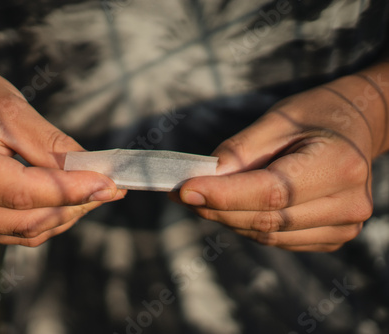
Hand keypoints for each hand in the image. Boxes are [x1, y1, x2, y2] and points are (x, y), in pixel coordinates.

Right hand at [0, 54, 124, 245]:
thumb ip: (53, 147)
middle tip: (109, 187)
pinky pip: (14, 231)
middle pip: (27, 220)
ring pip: (25, 231)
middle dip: (76, 205)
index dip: (73, 191)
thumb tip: (95, 175)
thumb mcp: (11, 109)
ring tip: (93, 191)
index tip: (111, 184)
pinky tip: (68, 200)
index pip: (24, 194)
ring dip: (65, 214)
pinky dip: (46, 218)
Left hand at [172, 77, 383, 251]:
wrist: (356, 127)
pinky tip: (233, 206)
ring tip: (202, 197)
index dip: (224, 195)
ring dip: (228, 218)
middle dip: (217, 208)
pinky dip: (248, 224)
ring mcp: (343, 226)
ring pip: (267, 234)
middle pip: (266, 219)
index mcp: (338, 165)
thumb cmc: (315, 115)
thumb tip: (202, 181)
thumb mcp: (277, 120)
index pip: (271, 192)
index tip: (184, 190)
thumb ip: (240, 152)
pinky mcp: (331, 237)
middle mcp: (347, 204)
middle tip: (182, 193)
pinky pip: (277, 238)